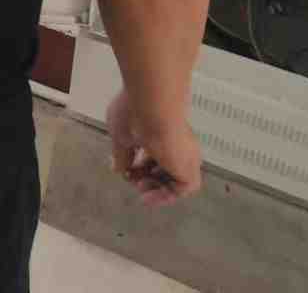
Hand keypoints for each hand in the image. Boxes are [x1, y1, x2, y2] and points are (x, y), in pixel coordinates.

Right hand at [108, 91, 201, 206]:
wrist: (152, 110)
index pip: (152, 153)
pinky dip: (165, 195)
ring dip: (155, 188)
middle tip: (132, 180)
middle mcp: (175, 144)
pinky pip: (181, 189)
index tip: (124, 169)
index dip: (137, 164)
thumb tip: (118, 169)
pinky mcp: (189, 168)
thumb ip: (120, 156)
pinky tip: (148, 197)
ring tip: (139, 188)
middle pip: (163, 167)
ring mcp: (184, 156)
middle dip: (145, 177)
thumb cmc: (134, 115)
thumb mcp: (120, 137)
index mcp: (159, 132)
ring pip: (173, 179)